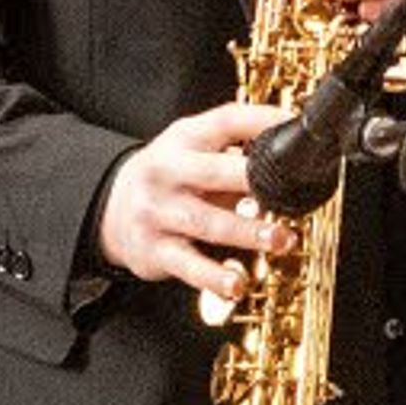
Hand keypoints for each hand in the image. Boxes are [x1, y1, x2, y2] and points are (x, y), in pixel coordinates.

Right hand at [97, 98, 293, 301]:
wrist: (109, 209)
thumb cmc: (168, 177)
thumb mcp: (193, 149)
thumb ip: (236, 149)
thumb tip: (292, 157)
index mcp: (185, 138)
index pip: (226, 120)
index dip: (263, 122)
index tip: (295, 130)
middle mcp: (167, 172)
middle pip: (214, 172)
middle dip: (253, 180)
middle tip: (289, 190)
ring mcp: (158, 212)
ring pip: (206, 222)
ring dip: (247, 232)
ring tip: (280, 239)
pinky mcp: (154, 250)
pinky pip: (188, 266)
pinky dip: (214, 277)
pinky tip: (237, 283)